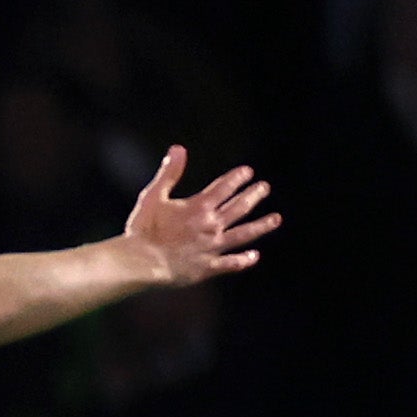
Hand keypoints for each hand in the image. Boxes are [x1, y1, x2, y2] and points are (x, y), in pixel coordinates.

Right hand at [121, 145, 276, 286]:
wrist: (140, 262)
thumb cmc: (143, 229)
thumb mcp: (153, 196)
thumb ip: (169, 173)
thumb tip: (178, 149)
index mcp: (198, 207)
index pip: (224, 188)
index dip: (237, 178)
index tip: (248, 172)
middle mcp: (211, 225)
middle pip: (239, 207)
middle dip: (253, 196)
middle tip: (264, 188)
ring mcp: (211, 247)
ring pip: (243, 234)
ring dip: (260, 226)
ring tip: (275, 219)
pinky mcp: (207, 267)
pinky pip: (230, 263)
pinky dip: (243, 260)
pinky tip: (254, 256)